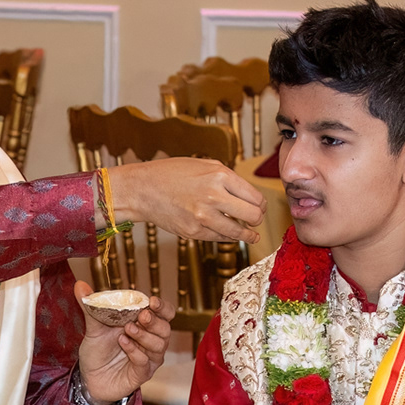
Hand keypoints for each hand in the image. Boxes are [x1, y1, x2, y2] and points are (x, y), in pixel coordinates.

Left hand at [75, 281, 170, 404]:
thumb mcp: (93, 327)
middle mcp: (151, 341)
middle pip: (165, 328)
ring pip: (158, 345)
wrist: (89, 378)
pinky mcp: (142, 373)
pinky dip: (135, 351)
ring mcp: (148, 358)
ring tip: (127, 330)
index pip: (165, 313)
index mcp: (145, 325)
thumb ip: (90, 307)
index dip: (162, 306)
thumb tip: (79, 285)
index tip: (152, 301)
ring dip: (144, 335)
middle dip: (154, 320)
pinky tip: (123, 343)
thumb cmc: (98, 351)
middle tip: (141, 315)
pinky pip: (145, 361)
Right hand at [106, 158, 264, 243]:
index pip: (256, 197)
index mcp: (220, 176)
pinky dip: (228, 236)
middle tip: (256, 220)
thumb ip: (229, 179)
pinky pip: (220, 238)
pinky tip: (230, 233)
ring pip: (239, 232)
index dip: (261, 205)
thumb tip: (250, 197)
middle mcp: (214, 196)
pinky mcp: (194, 232)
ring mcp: (204, 217)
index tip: (259, 208)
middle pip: (253, 216)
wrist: (143, 188)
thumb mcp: (205, 166)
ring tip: (252, 235)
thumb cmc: (172, 174)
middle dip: (258, 219)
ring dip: (248, 234)